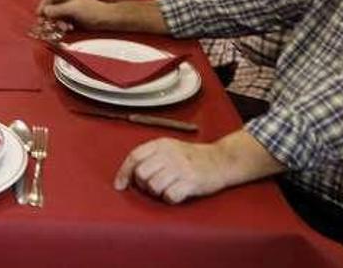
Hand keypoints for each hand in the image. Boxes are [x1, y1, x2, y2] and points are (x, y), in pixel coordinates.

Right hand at [36, 0, 105, 31]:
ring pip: (55, 16)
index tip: (40, 14)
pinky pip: (61, 22)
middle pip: (50, 7)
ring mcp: (69, 9)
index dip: (43, 5)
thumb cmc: (93, 11)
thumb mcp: (73, 9)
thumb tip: (44, 12)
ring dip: (56, 23)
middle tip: (47, 23)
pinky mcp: (72, 18)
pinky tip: (68, 28)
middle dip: (49, 16)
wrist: (106, 19)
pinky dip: (62, 26)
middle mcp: (66, 0)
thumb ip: (57, 10)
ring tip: (63, 27)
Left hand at [113, 138, 228, 202]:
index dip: (123, 172)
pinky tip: (177, 193)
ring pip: (153, 186)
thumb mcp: (170, 148)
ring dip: (157, 192)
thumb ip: (150, 156)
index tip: (120, 185)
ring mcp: (181, 167)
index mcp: (162, 144)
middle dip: (143, 185)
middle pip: (141, 174)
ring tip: (167, 188)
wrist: (222, 160)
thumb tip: (127, 175)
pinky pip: (170, 196)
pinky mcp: (191, 181)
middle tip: (153, 186)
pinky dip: (171, 198)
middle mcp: (170, 154)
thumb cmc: (192, 157)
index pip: (135, 157)